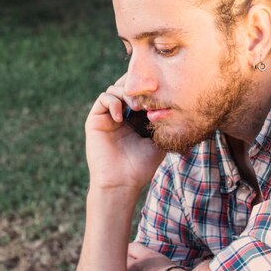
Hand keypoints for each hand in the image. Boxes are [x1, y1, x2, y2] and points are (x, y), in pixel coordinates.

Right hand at [85, 74, 164, 192]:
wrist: (122, 183)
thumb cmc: (141, 167)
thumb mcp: (159, 142)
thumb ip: (163, 123)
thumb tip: (174, 104)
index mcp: (136, 119)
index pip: (141, 95)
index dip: (149, 89)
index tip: (161, 91)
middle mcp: (121, 115)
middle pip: (128, 87)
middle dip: (138, 87)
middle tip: (149, 96)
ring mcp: (108, 117)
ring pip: (115, 89)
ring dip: (127, 94)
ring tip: (137, 107)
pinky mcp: (95, 120)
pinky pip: (103, 99)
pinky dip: (113, 102)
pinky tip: (121, 118)